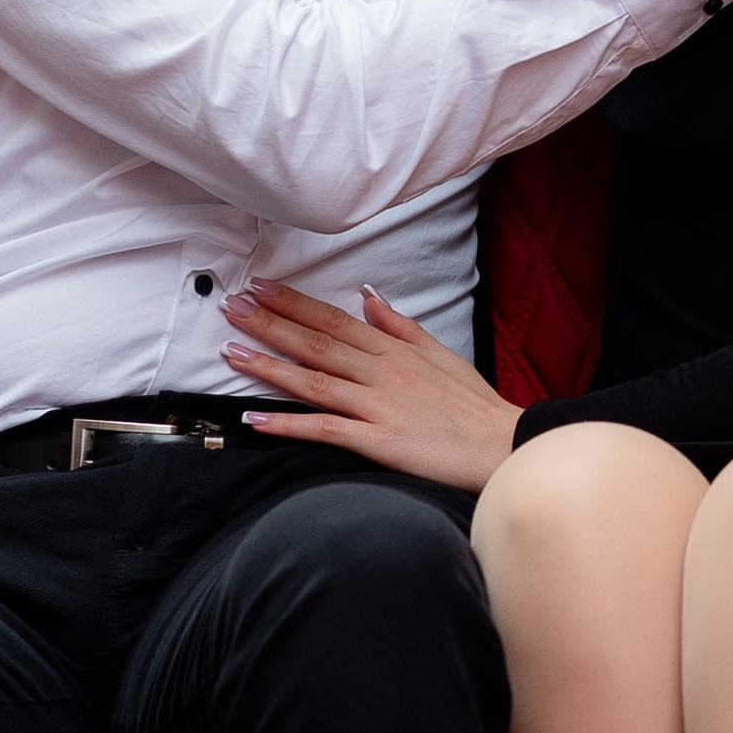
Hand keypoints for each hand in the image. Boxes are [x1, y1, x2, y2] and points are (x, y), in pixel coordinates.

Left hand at [226, 278, 520, 492]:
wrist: (502, 446)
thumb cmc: (473, 405)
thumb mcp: (440, 353)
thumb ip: (400, 325)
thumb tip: (368, 294)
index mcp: (393, 350)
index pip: (334, 319)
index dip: (294, 302)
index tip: (259, 287)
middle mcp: (381, 372)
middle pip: (316, 343)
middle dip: (270, 322)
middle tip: (230, 306)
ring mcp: (378, 406)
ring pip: (313, 380)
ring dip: (269, 365)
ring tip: (231, 351)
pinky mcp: (379, 441)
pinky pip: (325, 429)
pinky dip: (288, 424)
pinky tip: (256, 418)